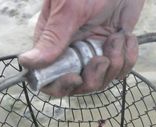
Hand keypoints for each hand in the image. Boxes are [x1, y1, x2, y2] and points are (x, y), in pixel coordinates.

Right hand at [19, 0, 144, 95]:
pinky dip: (128, 56)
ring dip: (116, 63)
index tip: (77, 77)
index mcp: (54, 41)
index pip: (50, 78)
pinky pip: (122, 68)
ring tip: (117, 38)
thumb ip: (52, 38)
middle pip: (81, 85)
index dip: (62, 86)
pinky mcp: (114, 47)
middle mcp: (73, 50)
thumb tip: (27, 63)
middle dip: (96, 76)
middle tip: (104, 57)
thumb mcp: (70, 10)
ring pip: (104, 79)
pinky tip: (127, 37)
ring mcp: (95, 50)